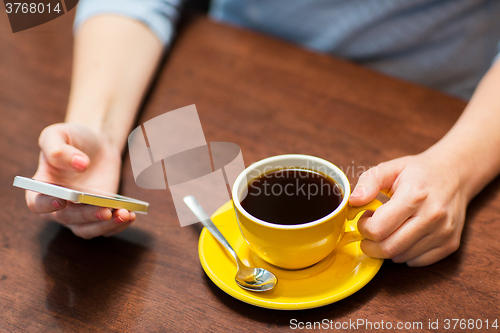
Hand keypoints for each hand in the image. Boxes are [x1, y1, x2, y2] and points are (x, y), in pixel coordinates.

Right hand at [26, 123, 135, 238]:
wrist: (96, 145)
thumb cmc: (73, 139)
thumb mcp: (59, 134)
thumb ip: (59, 149)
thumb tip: (80, 164)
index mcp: (41, 187)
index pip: (37, 203)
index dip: (47, 204)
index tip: (62, 200)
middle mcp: (58, 206)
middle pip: (67, 219)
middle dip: (87, 216)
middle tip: (106, 210)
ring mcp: (79, 213)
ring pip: (87, 230)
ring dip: (105, 226)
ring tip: (125, 214)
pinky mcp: (98, 214)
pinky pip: (106, 228)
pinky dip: (118, 225)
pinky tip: (131, 215)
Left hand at [349, 152, 467, 265]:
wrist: (455, 174)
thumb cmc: (418, 172)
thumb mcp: (390, 168)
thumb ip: (368, 182)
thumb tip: (353, 201)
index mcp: (414, 196)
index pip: (378, 229)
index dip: (363, 226)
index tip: (365, 217)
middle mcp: (432, 217)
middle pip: (388, 248)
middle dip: (370, 244)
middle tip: (370, 230)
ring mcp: (443, 233)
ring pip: (401, 257)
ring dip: (387, 248)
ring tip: (390, 228)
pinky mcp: (450, 244)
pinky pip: (416, 262)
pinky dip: (404, 253)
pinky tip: (404, 235)